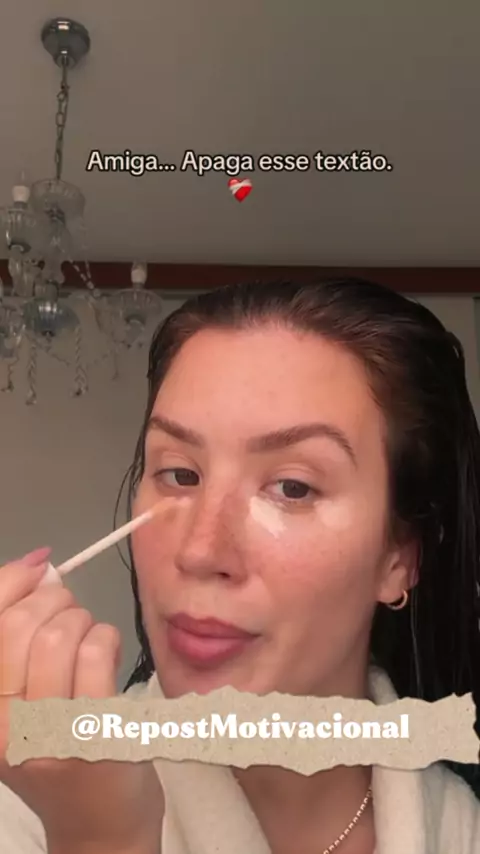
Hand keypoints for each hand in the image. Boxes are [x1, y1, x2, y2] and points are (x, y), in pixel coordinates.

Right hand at [0, 549, 162, 852]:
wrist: (98, 827)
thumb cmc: (60, 751)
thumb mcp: (20, 701)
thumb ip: (17, 639)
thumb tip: (33, 565)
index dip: (11, 581)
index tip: (37, 569)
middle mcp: (3, 726)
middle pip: (21, 625)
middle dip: (55, 602)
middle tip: (70, 613)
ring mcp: (47, 735)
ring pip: (62, 634)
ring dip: (85, 622)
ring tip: (90, 641)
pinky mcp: (93, 736)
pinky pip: (96, 651)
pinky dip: (106, 638)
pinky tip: (107, 654)